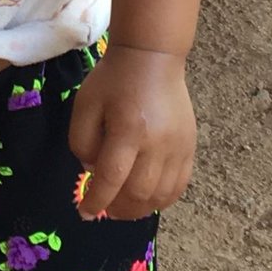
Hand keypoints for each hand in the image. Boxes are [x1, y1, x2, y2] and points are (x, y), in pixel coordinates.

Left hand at [67, 43, 196, 223]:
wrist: (152, 58)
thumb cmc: (114, 80)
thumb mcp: (85, 105)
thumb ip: (82, 141)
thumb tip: (93, 170)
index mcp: (128, 130)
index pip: (112, 178)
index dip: (97, 200)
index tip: (84, 212)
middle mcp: (157, 142)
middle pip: (140, 192)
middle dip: (118, 208)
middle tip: (104, 209)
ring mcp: (178, 146)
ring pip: (162, 194)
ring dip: (140, 208)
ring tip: (124, 207)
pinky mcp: (189, 147)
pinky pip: (179, 185)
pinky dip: (162, 199)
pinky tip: (147, 199)